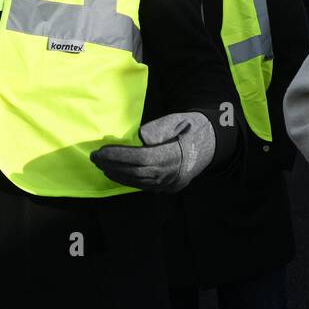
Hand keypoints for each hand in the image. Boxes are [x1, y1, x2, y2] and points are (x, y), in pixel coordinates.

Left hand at [91, 112, 216, 193]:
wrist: (213, 142)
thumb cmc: (193, 127)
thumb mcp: (177, 120)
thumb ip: (158, 129)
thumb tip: (138, 138)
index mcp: (176, 155)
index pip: (142, 158)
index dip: (119, 156)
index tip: (102, 151)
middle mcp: (173, 173)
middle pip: (137, 173)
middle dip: (113, 165)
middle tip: (95, 158)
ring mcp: (171, 184)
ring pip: (139, 182)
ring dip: (118, 174)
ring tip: (102, 165)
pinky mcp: (169, 188)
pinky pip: (145, 186)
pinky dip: (128, 180)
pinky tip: (116, 173)